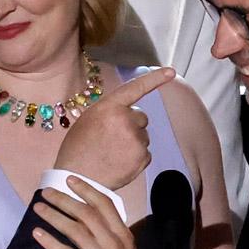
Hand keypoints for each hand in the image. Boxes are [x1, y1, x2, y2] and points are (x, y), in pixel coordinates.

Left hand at [32, 176, 141, 248]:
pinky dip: (50, 242)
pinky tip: (37, 234)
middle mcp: (112, 242)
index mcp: (123, 235)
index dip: (86, 190)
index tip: (70, 180)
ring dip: (53, 216)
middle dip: (64, 200)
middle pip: (85, 213)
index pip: (105, 205)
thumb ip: (114, 237)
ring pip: (74, 229)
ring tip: (38, 208)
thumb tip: (98, 223)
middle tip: (46, 192)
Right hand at [55, 67, 174, 189]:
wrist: (76, 177)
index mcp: (109, 107)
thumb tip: (125, 112)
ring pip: (143, 136)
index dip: (155, 78)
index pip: (136, 87)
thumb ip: (109, 112)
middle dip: (131, 125)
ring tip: (112, 153)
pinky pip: (145, 153)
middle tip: (112, 139)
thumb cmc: (78, 149)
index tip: (171, 72)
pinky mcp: (142, 157)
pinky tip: (119, 163)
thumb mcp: (87, 120)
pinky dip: (136, 158)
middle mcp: (125, 119)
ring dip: (133, 142)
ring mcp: (135, 139)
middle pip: (140, 117)